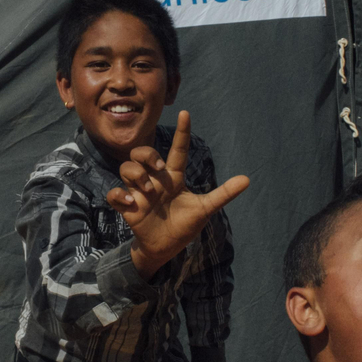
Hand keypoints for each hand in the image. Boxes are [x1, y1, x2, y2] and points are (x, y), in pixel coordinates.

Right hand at [108, 111, 248, 276]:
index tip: (186, 113)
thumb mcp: (204, 209)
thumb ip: (223, 194)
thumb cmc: (184, 225)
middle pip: (143, 152)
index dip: (182, 132)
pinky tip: (131, 202)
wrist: (165, 248)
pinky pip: (114, 193)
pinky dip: (119, 194)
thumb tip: (247, 179)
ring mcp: (139, 192)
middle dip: (148, 155)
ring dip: (136, 176)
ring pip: (127, 168)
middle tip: (158, 169)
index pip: (178, 150)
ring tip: (149, 192)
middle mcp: (155, 180)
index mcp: (174, 178)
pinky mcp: (127, 206)